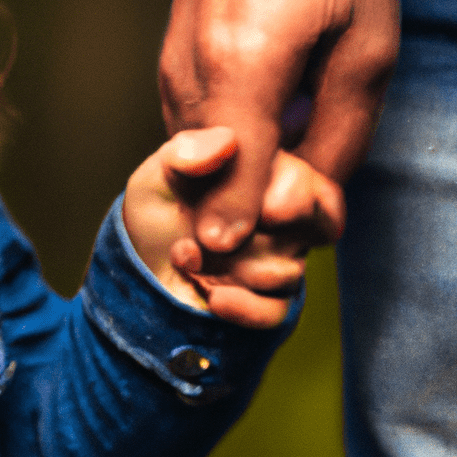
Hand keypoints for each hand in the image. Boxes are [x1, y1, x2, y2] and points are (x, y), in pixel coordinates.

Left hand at [123, 127, 344, 328]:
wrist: (141, 259)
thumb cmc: (160, 207)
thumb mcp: (162, 171)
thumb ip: (189, 151)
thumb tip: (226, 144)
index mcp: (273, 179)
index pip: (316, 188)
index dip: (296, 198)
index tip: (266, 211)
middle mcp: (286, 221)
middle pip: (310, 230)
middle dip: (256, 234)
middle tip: (212, 235)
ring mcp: (278, 263)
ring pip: (286, 272)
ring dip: (230, 268)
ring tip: (187, 253)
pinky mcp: (265, 302)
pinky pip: (276, 312)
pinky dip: (243, 308)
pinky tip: (213, 295)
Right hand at [159, 0, 398, 251]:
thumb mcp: (368, 48)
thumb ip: (341, 137)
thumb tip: (311, 211)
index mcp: (243, 62)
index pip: (232, 173)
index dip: (243, 226)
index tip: (247, 260)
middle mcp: (191, 73)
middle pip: (206, 180)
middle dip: (247, 213)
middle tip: (298, 215)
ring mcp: (170, 73)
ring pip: (194, 165)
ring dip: (234, 187)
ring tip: (285, 176)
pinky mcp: (167, 73)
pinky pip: (191, 140)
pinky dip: (221, 159)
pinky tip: (259, 146)